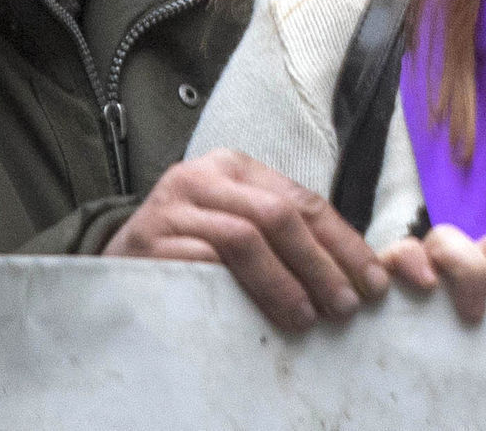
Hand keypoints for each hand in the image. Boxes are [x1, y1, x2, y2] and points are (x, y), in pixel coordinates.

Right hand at [104, 150, 388, 332]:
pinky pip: (204, 263)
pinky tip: (261, 313)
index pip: (304, 201)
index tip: (374, 280)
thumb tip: (357, 270)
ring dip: (286, 282)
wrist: (111, 267)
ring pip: (247, 238)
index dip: (344, 242)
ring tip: (311, 316)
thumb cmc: (187, 249)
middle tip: (349, 305)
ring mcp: (173, 207)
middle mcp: (203, 177)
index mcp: (235, 168)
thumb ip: (285, 235)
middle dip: (323, 263)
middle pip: (280, 216)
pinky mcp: (149, 242)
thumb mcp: (237, 226)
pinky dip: (240, 289)